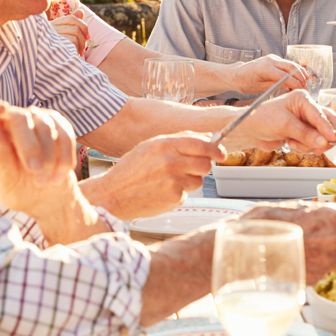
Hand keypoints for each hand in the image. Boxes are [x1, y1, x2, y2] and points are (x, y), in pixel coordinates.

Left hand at [0, 95, 98, 243]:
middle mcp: (12, 121)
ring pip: (44, 126)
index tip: (0, 108)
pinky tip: (59, 174)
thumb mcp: (6, 182)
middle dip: (29, 146)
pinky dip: (64, 157)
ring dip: (48, 158)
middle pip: (19, 118)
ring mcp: (36, 119)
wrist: (48, 198)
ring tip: (45, 181)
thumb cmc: (20, 190)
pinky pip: (65, 134)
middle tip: (34, 171)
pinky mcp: (59, 124)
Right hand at [50, 13, 89, 56]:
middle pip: (75, 26)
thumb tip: (81, 12)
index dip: (83, 25)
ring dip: (81, 44)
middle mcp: (51, 28)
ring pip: (75, 32)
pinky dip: (77, 48)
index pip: (71, 18)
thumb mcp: (63, 36)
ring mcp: (51, 34)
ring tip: (79, 53)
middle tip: (84, 48)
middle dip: (84, 37)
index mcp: (53, 25)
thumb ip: (72, 24)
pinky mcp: (54, 43)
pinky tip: (74, 55)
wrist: (42, 66)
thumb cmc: (54, 52)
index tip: (87, 37)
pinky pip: (72, 40)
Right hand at [80, 132, 225, 219]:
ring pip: (199, 180)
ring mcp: (174, 180)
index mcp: (164, 144)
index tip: (221, 153)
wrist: (113, 195)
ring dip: (189, 181)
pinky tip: (162, 192)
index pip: (202, 143)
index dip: (216, 149)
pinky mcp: (174, 197)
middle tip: (189, 169)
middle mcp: (171, 161)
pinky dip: (178, 194)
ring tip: (167, 181)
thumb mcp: (150, 147)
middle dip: (202, 167)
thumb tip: (207, 137)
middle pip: (206, 164)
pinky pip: (187, 194)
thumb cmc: (131, 171)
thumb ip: (179, 140)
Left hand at [227, 55, 307, 94]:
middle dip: (301, 78)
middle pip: (292, 67)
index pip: (286, 76)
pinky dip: (295, 71)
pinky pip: (287, 64)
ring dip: (300, 73)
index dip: (296, 84)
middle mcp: (270, 60)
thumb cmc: (245, 83)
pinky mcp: (273, 59)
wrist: (236, 74)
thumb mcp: (261, 88)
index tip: (302, 92)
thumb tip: (292, 88)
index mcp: (266, 68)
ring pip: (291, 64)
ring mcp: (272, 58)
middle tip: (306, 89)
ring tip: (306, 84)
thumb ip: (277, 86)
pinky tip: (300, 77)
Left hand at [232, 90, 335, 152]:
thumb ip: (305, 134)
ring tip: (292, 143)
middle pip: (326, 125)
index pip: (320, 114)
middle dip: (320, 139)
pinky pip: (313, 144)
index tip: (335, 139)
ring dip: (308, 145)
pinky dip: (304, 148)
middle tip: (319, 148)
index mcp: (302, 98)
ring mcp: (306, 122)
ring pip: (320, 137)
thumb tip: (324, 141)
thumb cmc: (262, 119)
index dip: (328, 128)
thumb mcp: (284, 125)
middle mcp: (307, 109)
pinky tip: (291, 144)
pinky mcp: (303, 133)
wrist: (250, 130)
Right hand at [240, 200, 335, 281]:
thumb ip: (321, 213)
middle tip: (323, 238)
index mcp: (333, 218)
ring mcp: (325, 263)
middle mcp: (334, 241)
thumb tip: (335, 215)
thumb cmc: (266, 223)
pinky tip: (296, 258)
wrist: (244, 249)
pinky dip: (313, 266)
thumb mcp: (295, 207)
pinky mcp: (313, 279)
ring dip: (326, 254)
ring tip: (303, 246)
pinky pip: (321, 271)